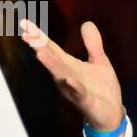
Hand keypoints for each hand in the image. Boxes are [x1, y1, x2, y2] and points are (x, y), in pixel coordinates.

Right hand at [20, 20, 125, 136]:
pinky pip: (77, 92)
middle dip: (39, 47)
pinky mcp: (85, 100)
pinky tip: (67, 79)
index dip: (38, 35)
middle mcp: (66, 76)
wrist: (112, 113)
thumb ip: (93, 44)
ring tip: (39, 53)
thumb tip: (87, 23)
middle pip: (51, 59)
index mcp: (69, 65)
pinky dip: (72, 85)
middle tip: (25, 35)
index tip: (24, 23)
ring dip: (50, 64)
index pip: (51, 47)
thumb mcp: (100, 61)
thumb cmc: (103, 88)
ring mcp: (74, 88)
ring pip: (60, 75)